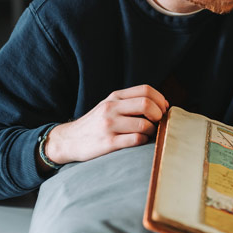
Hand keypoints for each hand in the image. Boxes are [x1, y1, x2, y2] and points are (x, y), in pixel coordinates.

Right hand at [44, 85, 168, 164]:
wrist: (68, 140)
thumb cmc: (96, 124)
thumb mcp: (109, 106)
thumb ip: (130, 102)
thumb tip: (161, 105)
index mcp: (114, 97)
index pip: (145, 90)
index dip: (160, 99)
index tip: (163, 109)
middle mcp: (111, 108)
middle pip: (147, 104)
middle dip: (159, 114)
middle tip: (158, 122)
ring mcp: (109, 125)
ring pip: (144, 124)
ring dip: (152, 130)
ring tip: (148, 134)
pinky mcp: (108, 142)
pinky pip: (136, 139)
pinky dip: (144, 141)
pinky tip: (140, 141)